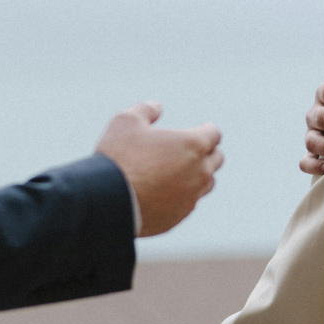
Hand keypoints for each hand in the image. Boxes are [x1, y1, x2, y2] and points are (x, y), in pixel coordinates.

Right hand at [96, 102, 223, 236]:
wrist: (107, 201)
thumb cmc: (118, 157)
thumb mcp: (126, 121)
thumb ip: (146, 110)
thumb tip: (157, 106)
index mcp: (193, 145)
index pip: (214, 134)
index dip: (207, 130)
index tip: (201, 129)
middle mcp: (200, 172)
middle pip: (216, 159)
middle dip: (208, 151)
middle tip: (196, 149)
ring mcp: (191, 197)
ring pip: (207, 183)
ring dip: (200, 174)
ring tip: (184, 170)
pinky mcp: (179, 216)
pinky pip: (189, 203)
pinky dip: (184, 195)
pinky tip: (170, 191)